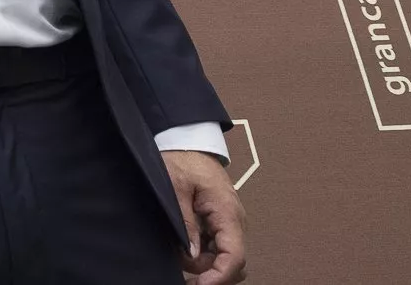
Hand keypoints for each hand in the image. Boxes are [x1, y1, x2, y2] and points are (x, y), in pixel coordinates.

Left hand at [164, 149, 246, 284]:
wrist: (187, 140)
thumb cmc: (182, 158)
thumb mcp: (176, 187)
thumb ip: (185, 221)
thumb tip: (192, 254)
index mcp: (227, 213)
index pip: (235, 256)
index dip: (219, 276)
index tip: (198, 284)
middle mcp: (234, 222)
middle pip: (231, 262)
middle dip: (209, 272)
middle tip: (180, 268)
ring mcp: (227, 223)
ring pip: (223, 257)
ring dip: (202, 263)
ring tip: (175, 254)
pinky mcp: (218, 222)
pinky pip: (215, 247)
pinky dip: (200, 253)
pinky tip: (181, 248)